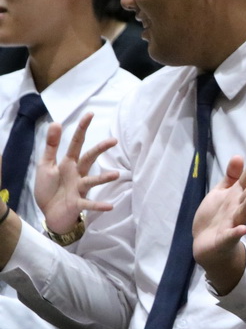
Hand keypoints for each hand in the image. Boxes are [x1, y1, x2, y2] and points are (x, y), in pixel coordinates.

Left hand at [34, 114, 118, 232]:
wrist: (50, 214)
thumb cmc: (50, 189)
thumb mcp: (45, 165)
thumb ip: (51, 146)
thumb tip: (56, 122)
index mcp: (69, 163)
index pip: (77, 143)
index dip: (82, 129)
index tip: (90, 114)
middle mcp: (77, 174)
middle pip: (89, 158)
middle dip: (100, 149)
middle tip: (113, 140)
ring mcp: (79, 189)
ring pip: (92, 181)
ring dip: (104, 178)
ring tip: (117, 174)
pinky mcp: (78, 203)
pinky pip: (89, 204)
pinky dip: (99, 205)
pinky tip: (110, 206)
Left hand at [191, 144, 245, 291]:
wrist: (206, 245)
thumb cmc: (216, 216)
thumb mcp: (222, 192)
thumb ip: (232, 176)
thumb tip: (239, 156)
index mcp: (238, 194)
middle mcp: (240, 206)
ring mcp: (234, 222)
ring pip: (245, 211)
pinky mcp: (226, 238)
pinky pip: (232, 235)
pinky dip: (237, 233)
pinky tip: (243, 229)